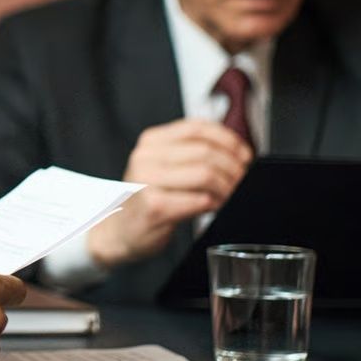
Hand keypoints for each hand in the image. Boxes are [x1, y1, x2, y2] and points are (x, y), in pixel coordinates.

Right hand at [85, 119, 252, 268]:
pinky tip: (215, 207)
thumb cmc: (145, 200)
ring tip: (230, 196)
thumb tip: (235, 153)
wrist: (117, 232)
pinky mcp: (154, 206)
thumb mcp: (161, 168)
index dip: (228, 140)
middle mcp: (146, 157)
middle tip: (242, 181)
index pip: (197, 128)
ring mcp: (147, 181)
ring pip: (206, 174)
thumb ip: (190, 154)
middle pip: (205, 152)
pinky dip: (215, 203)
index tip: (244, 154)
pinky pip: (200, 200)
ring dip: (227, 187)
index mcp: (151, 142)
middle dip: (233, 168)